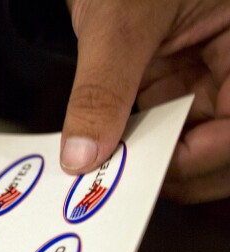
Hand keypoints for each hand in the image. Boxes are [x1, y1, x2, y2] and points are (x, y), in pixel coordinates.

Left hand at [61, 0, 229, 203]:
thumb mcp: (117, 21)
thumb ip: (103, 89)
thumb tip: (84, 154)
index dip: (211, 151)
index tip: (159, 169)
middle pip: (226, 142)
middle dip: (179, 165)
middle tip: (123, 180)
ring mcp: (210, 74)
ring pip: (195, 143)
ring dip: (151, 160)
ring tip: (106, 170)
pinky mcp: (178, 81)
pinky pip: (164, 128)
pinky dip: (134, 144)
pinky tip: (105, 151)